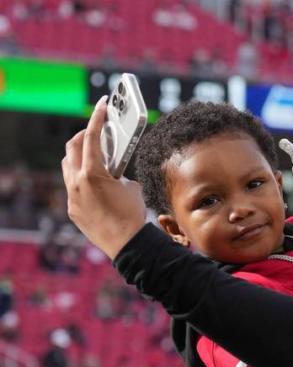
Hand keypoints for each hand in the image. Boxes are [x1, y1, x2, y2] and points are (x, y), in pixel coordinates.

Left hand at [61, 96, 148, 259]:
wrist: (128, 243)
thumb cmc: (133, 215)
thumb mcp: (130, 186)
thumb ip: (118, 172)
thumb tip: (114, 170)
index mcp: (92, 173)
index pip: (92, 137)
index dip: (97, 117)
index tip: (102, 104)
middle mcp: (76, 182)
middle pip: (73, 147)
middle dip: (85, 135)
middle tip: (97, 131)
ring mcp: (72, 196)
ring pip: (67, 166)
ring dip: (78, 156)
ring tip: (94, 156)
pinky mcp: (72, 209)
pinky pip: (72, 186)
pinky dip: (81, 178)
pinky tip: (95, 184)